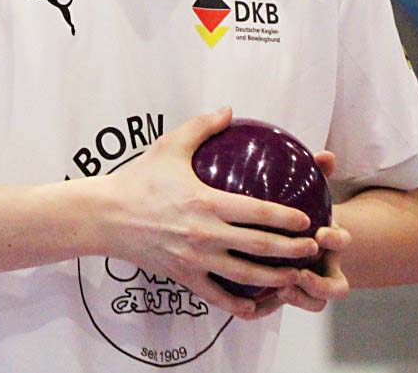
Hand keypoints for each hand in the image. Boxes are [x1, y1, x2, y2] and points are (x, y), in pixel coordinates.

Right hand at [96, 108, 319, 318]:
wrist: (105, 216)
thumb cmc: (137, 179)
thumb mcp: (168, 146)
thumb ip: (202, 127)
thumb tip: (229, 110)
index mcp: (206, 201)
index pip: (258, 211)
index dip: (287, 217)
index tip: (306, 219)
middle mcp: (205, 233)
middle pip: (260, 246)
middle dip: (292, 249)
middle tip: (312, 247)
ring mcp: (195, 258)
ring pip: (246, 275)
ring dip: (275, 278)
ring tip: (294, 275)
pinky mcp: (183, 275)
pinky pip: (217, 296)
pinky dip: (239, 304)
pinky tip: (256, 306)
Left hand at [258, 149, 350, 314]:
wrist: (295, 234)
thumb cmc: (299, 208)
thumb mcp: (308, 192)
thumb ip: (317, 174)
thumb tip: (327, 154)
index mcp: (330, 241)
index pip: (343, 243)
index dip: (337, 240)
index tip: (321, 233)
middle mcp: (325, 266)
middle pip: (337, 287)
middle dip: (321, 282)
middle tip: (300, 272)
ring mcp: (309, 285)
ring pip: (316, 303)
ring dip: (303, 299)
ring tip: (281, 287)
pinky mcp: (288, 294)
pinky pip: (285, 308)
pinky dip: (274, 306)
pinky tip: (254, 300)